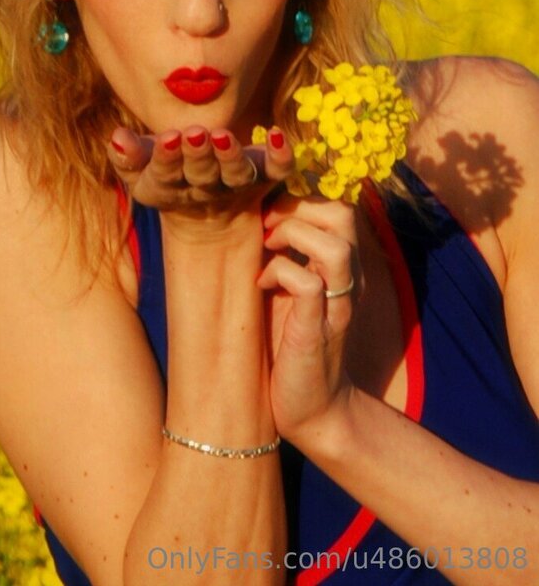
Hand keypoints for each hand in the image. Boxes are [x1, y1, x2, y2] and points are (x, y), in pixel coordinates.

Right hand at [107, 125, 292, 224]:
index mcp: (169, 190)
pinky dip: (280, 156)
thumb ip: (128, 155)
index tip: (169, 138)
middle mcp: (205, 191)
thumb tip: (116, 136)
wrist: (206, 213)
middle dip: (199, 155)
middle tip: (195, 134)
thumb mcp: (140, 168)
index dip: (167, 159)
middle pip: (203, 176)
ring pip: (237, 175)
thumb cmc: (166, 175)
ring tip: (224, 136)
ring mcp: (238, 185)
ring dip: (231, 157)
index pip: (165, 176)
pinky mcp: (266, 177)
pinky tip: (278, 134)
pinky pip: (277, 171)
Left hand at [257, 193, 360, 441]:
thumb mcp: (288, 288)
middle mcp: (348, 279)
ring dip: (291, 235)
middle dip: (297, 206)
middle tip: (265, 224)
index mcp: (342, 265)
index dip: (302, 195)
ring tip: (265, 249)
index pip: (338, 205)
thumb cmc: (290, 344)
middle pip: (343, 213)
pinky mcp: (316, 329)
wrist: (311, 409)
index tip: (268, 209)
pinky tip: (261, 285)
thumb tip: (256, 211)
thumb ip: (286, 251)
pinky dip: (280, 272)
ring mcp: (336, 304)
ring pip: (335, 245)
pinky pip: (308, 283)